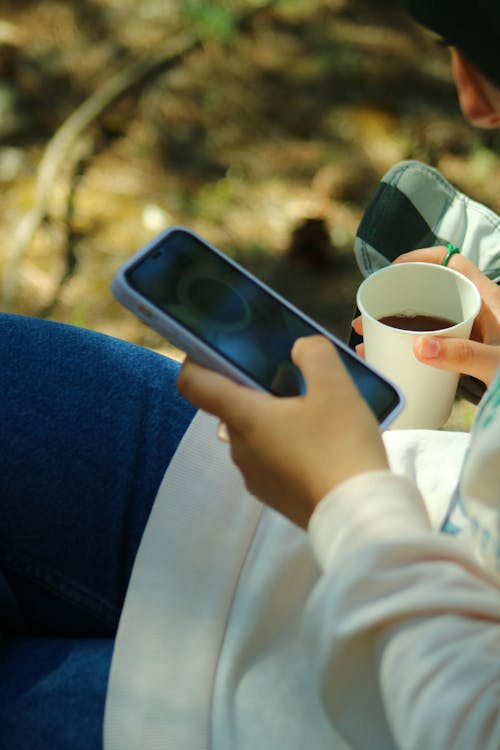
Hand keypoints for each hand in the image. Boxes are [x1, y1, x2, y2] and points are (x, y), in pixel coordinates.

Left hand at [177, 336, 387, 528]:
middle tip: (297, 383)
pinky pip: (270, 460)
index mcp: (243, 417)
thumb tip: (298, 348)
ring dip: (276, 421)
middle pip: (232, 408)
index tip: (218, 350)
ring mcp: (253, 476)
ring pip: (254, 435)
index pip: (193, 384)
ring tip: (319, 417)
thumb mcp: (336, 387)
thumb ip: (313, 354)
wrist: (358, 515)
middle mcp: (239, 448)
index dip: (197, 361)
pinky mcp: (272, 497)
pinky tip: (322, 448)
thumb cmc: (341, 445)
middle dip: (258, 391)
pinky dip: (287, 448)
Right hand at [352, 247, 499, 386]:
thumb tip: (420, 346)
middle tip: (367, 313)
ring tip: (366, 337)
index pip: (451, 261)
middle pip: (430, 291)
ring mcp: (470, 334)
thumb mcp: (497, 363)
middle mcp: (476, 312)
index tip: (394, 269)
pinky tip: (387, 359)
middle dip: (395, 299)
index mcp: (488, 299)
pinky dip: (406, 348)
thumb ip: (462, 354)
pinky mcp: (465, 355)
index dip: (421, 258)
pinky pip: (431, 344)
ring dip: (395, 327)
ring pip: (426, 320)